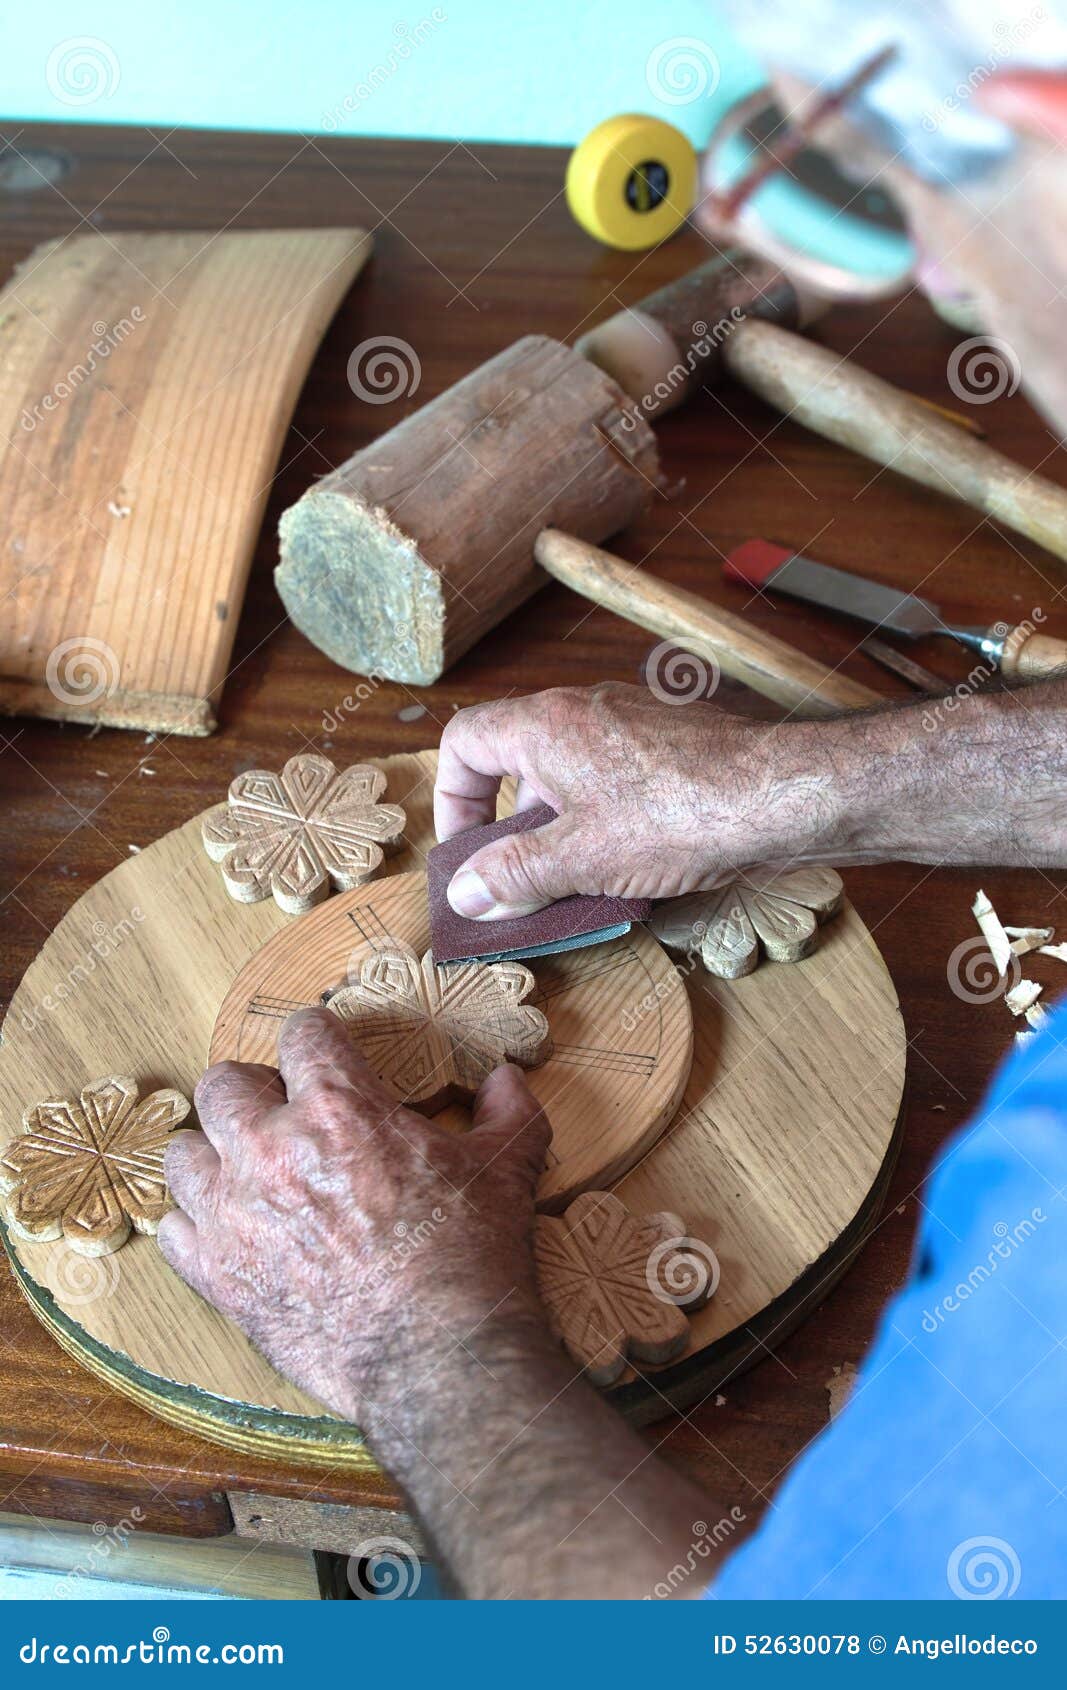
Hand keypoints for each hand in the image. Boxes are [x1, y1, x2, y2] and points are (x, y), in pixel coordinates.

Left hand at [157, 1007, 551, 1426]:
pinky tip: (233, 1232)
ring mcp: (234, 1214)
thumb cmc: (472, 1255)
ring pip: (183, 1153)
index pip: (302, 1033)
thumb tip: (506, 1079)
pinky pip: (173, 1230)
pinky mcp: (219, 1276)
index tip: (329, 1057)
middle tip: (285, 1117)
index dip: (319, 1039)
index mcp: (340, 1108)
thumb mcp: (507, 1166)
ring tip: (247, 1173)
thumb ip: (506, 1111)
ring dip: (214, 1156)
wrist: (440, 1356)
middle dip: (254, 1091)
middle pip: (223, 1083)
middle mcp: (272, 1149)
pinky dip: (198, 1227)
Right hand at [434, 682, 844, 918]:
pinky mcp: (669, 744)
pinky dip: (603, 821)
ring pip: (568, 774)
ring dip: (559, 829)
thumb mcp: (579, 858)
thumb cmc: (680, 815)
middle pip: (516, 761)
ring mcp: (630, 723)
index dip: (452, 800)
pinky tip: (628, 868)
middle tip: (517, 881)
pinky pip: (613, 780)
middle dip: (511, 828)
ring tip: (574, 883)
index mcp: (545, 725)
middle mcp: (583, 710)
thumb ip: (513, 874)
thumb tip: (465, 892)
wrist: (780, 795)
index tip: (467, 853)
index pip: (464, 742)